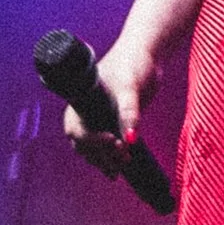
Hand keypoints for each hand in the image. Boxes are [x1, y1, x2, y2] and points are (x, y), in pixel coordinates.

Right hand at [65, 39, 159, 176]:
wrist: (145, 55)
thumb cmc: (132, 65)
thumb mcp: (131, 88)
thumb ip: (130, 112)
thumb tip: (131, 139)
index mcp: (80, 102)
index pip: (78, 132)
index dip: (94, 143)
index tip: (114, 142)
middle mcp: (83, 113)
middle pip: (84, 145)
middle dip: (101, 156)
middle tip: (123, 159)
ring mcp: (96, 119)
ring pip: (93, 150)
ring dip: (105, 160)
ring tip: (122, 165)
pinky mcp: (109, 123)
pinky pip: (103, 147)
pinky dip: (109, 158)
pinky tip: (117, 169)